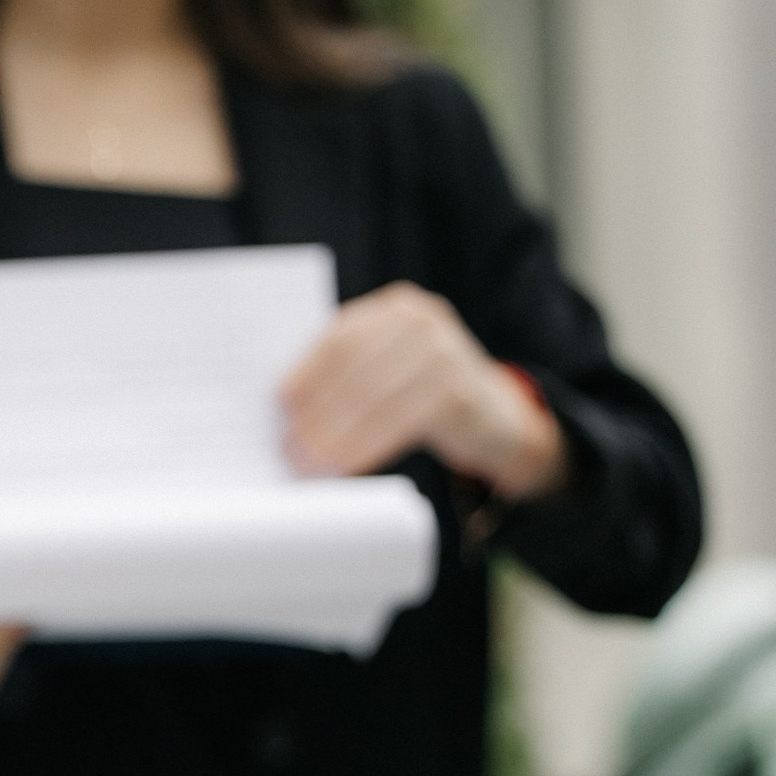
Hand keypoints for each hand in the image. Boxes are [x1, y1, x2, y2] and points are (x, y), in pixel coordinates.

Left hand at [280, 285, 566, 500]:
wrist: (499, 420)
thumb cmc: (427, 396)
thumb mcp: (393, 367)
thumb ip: (350, 372)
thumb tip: (285, 410)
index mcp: (396, 308)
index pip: (339, 337)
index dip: (305, 372)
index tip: (277, 405)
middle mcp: (421, 321)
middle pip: (353, 368)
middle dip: (315, 411)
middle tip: (287, 447)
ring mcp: (444, 353)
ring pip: (371, 398)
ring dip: (333, 436)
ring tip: (307, 463)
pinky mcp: (457, 393)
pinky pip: (397, 423)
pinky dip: (364, 447)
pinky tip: (342, 467)